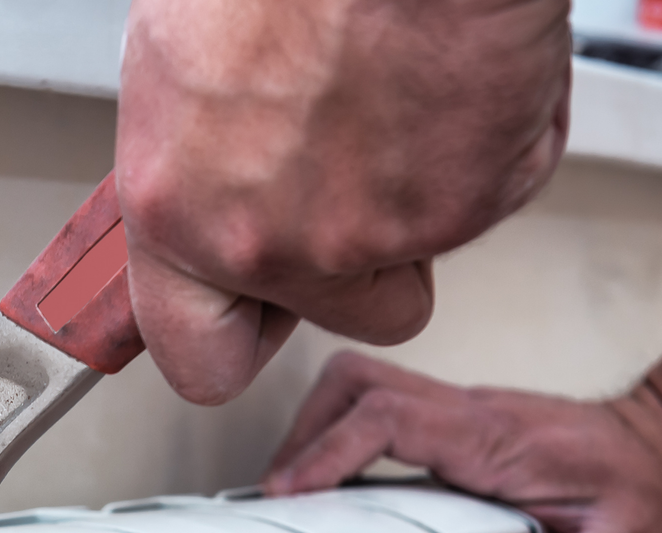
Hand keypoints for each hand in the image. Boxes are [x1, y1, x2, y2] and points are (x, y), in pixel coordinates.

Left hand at [116, 0, 571, 405]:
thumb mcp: (182, 49)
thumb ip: (198, 147)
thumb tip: (211, 168)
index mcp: (176, 208)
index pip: (196, 354)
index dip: (240, 334)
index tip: (254, 317)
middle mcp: (264, 242)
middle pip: (339, 315)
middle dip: (357, 279)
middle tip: (361, 198)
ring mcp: (369, 235)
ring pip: (420, 253)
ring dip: (424, 194)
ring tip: (406, 93)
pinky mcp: (464, 207)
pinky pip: (485, 193)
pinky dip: (483, 139)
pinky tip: (453, 72)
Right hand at [261, 352, 661, 532]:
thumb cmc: (650, 494)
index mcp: (492, 437)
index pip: (386, 418)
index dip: (327, 450)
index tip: (289, 493)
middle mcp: (467, 413)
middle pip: (355, 382)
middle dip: (304, 430)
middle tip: (281, 495)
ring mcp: (460, 412)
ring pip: (362, 387)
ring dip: (317, 429)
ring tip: (298, 494)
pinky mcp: (458, 423)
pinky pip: (382, 411)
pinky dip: (344, 439)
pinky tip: (340, 491)